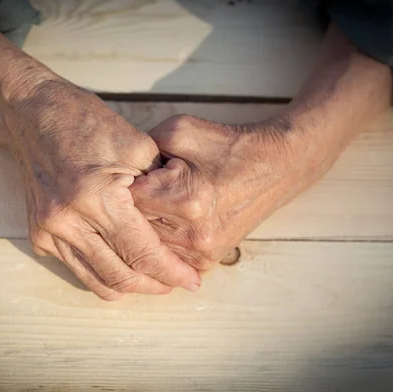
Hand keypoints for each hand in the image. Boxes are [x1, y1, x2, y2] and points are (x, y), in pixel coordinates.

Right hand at [0, 17, 199, 299]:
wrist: (33, 115)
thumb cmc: (89, 123)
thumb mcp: (138, 145)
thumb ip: (162, 187)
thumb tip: (185, 224)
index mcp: (97, 197)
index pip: (142, 251)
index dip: (172, 271)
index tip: (193, 281)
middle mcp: (67, 221)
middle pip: (121, 275)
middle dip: (154, 286)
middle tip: (177, 282)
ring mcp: (49, 231)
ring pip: (97, 280)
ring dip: (130, 286)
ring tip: (154, 280)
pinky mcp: (38, 234)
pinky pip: (77, 268)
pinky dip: (104, 273)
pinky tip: (123, 263)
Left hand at [130, 114, 329, 269]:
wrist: (276, 166)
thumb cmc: (227, 146)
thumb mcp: (180, 130)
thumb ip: (142, 150)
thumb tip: (116, 172)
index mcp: (186, 199)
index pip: (126, 202)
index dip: (124, 185)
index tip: (133, 175)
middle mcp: (193, 234)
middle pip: (134, 228)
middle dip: (132, 208)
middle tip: (148, 189)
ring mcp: (202, 253)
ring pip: (148, 246)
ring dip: (145, 226)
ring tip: (161, 203)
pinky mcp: (208, 262)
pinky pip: (167, 257)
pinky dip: (161, 240)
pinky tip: (170, 220)